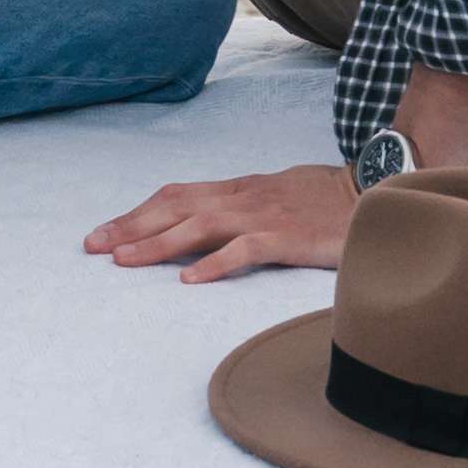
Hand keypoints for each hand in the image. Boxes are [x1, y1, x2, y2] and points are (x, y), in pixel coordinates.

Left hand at [82, 162, 353, 280]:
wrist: (374, 188)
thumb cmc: (325, 197)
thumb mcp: (274, 195)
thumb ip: (240, 207)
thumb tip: (205, 223)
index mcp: (238, 189)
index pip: (175, 196)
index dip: (136, 213)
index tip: (103, 233)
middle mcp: (242, 198)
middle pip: (175, 208)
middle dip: (130, 227)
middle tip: (93, 247)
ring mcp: (264, 216)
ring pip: (198, 226)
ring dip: (157, 244)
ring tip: (123, 262)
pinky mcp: (288, 237)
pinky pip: (245, 249)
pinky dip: (214, 263)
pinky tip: (189, 279)